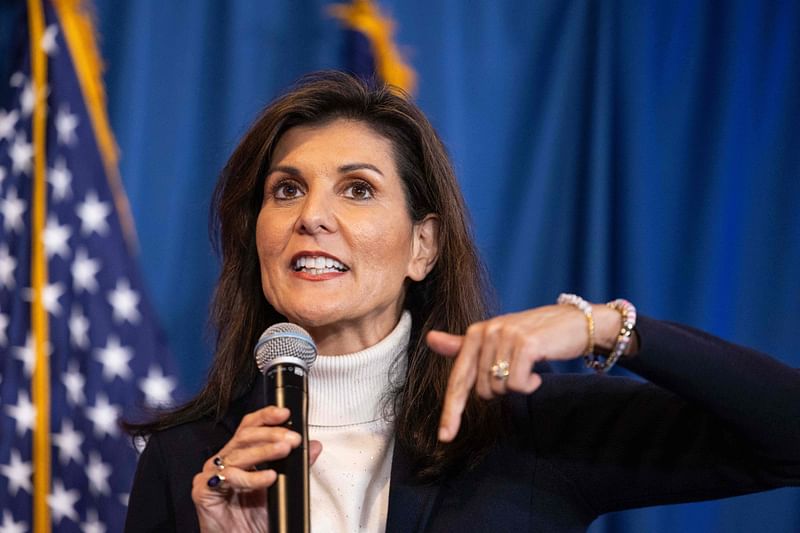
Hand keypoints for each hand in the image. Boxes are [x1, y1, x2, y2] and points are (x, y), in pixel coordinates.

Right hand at [191, 406, 322, 532]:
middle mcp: (225, 461)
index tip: (285, 414)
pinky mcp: (204, 491)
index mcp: (239, 455)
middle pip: (245, 435)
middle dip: (271, 433)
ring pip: (239, 453)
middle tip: (292, 438)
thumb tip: (314, 447)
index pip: (250, 427)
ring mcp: (212, 475)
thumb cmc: (253, 520)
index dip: (266, 417)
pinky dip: (252, 477)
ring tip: (285, 451)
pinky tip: (269, 477)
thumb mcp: (280, 489)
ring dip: (265, 450)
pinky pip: (229, 478)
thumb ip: (296, 467)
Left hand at [427, 304, 621, 441]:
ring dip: (518, 385)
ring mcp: (506, 336)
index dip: (451, 411)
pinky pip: (519, 385)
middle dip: (501, 390)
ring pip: (501, 388)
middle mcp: (487, 331)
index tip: (445, 437)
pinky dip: (531, 385)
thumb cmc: (535, 334)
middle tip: (518, 371)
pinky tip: (538, 372)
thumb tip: (430, 339)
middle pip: (483, 390)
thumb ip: (464, 345)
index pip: (458, 379)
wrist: (576, 322)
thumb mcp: (497, 339)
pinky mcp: (526, 344)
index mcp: (475, 333)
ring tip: (529, 368)